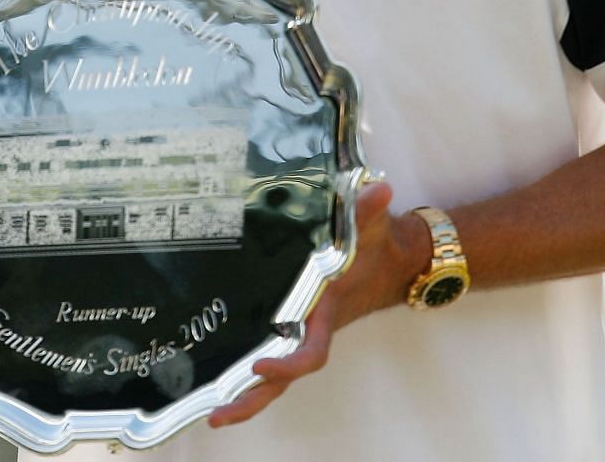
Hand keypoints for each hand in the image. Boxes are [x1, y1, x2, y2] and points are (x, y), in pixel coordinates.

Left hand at [208, 178, 412, 426]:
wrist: (393, 257)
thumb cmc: (376, 243)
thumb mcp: (371, 223)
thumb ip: (369, 208)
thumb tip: (380, 189)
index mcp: (326, 313)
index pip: (310, 352)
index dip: (288, 364)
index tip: (261, 365)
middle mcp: (312, 329)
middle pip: (284, 379)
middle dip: (253, 398)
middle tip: (217, 415)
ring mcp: (302, 330)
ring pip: (275, 375)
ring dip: (246, 394)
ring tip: (211, 412)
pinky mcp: (293, 324)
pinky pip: (272, 355)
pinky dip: (250, 374)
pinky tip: (221, 381)